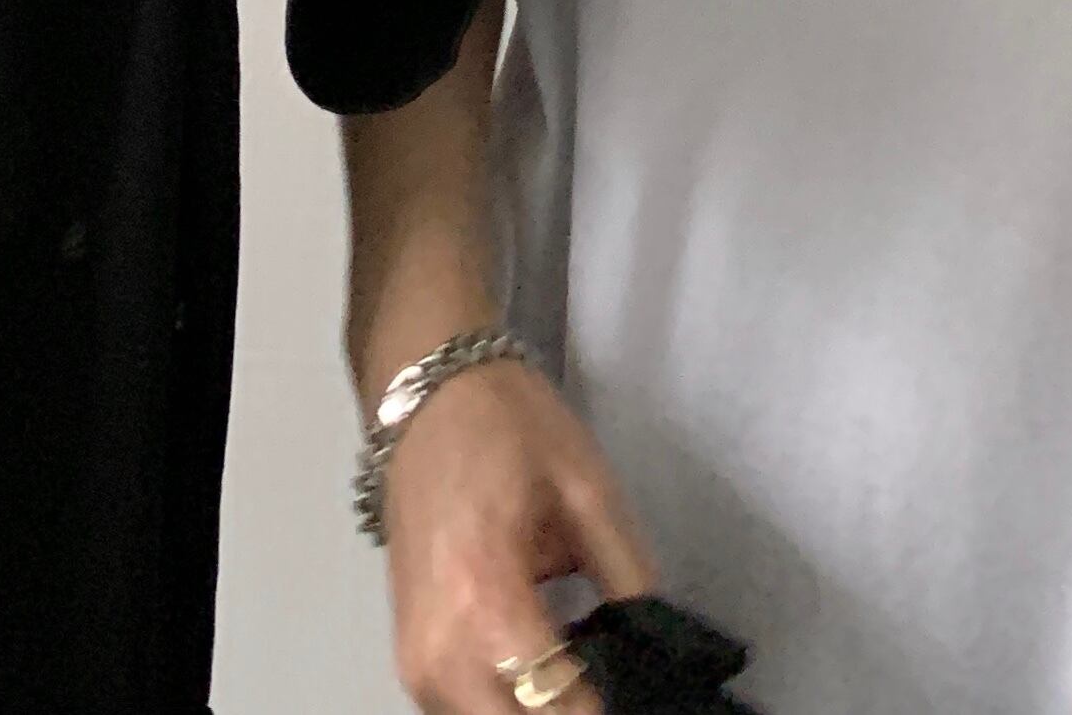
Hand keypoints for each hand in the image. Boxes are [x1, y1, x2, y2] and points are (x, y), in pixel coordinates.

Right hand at [383, 358, 656, 714]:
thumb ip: (631, 580)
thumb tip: (663, 651)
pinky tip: (547, 671)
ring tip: (586, 672)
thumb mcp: (588, 491)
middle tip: (616, 678)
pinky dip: (507, 702)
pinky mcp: (408, 655)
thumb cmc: (507, 426)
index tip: (649, 689)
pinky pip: (463, 709)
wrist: (425, 389)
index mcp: (486, 600)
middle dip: (573, 709)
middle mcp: (438, 649)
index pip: (559, 705)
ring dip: (538, 707)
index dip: (613, 704)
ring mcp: (414, 660)